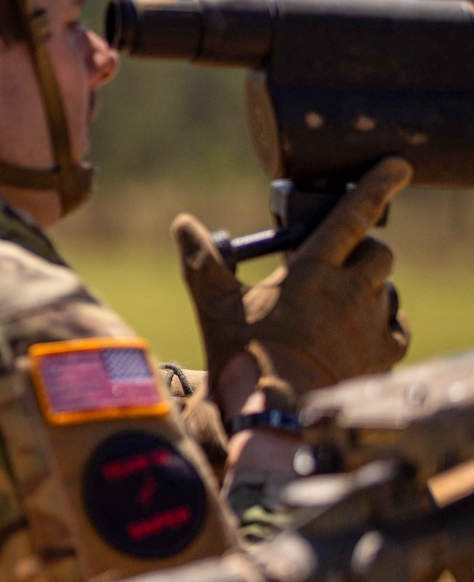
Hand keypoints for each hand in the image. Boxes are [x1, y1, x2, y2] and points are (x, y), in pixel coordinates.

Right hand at [173, 157, 411, 396]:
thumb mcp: (215, 306)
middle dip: (363, 249)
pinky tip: (358, 334)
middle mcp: (352, 291)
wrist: (279, 416)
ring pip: (387, 289)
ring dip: (370, 289)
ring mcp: (373, 323)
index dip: (377, 185)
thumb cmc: (245, 357)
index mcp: (313, 271)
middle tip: (337, 264)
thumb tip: (183, 224)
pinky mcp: (384, 354)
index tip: (398, 165)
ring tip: (338, 306)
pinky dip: (382, 323)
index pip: (354, 214)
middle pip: (378, 251)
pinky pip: (396, 326)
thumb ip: (202, 262)